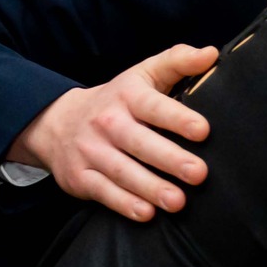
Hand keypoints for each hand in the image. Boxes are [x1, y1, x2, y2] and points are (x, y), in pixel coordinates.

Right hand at [14, 44, 217, 221]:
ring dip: (150, 187)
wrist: (56, 122)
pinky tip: (146, 213)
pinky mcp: (79, 177)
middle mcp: (107, 122)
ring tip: (177, 201)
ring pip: (122, 171)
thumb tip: (211, 53)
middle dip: (169, 158)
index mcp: (127, 96)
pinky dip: (123, 204)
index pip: (153, 105)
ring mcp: (91, 151)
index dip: (177, 117)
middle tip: (199, 174)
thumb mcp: (142, 75)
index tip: (202, 130)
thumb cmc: (115, 101)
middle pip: (139, 142)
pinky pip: (103, 191)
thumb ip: (177, 62)